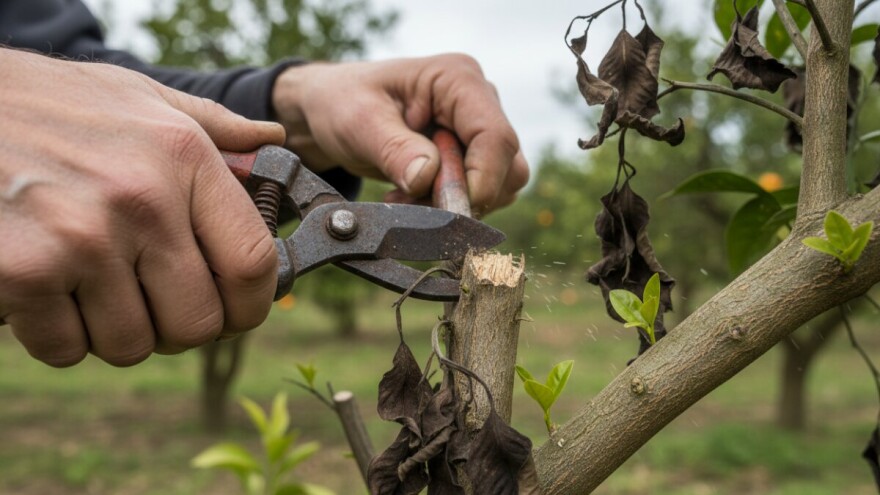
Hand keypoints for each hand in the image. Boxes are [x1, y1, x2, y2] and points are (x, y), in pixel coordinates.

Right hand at [0, 49, 284, 366]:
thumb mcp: (143, 97)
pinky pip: (67, 349)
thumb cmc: (55, 105)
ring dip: (119, 331)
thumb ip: (215, 126)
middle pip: (198, 322)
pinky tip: (52, 291)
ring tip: (97, 287)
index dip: (252, 304)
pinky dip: (62, 335)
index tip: (237, 309)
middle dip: (180, 327)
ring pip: (132, 345)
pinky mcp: (22, 273)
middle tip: (156, 302)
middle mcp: (142, 202)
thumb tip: (272, 142)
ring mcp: (81, 240)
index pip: (252, 263)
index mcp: (184, 159)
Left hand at [272, 54, 528, 214]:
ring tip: (403, 197)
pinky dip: (448, 206)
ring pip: (499, 185)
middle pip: (507, 165)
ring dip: (454, 204)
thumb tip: (427, 178)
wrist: (332, 109)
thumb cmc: (342, 102)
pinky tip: (410, 197)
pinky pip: (480, 193)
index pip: (496, 136)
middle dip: (464, 196)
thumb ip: (394, 149)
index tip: (451, 211)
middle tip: (411, 202)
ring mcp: (477, 129)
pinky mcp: (471, 154)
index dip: (482, 180)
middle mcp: (478, 101)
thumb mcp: (359, 122)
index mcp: (457, 79)